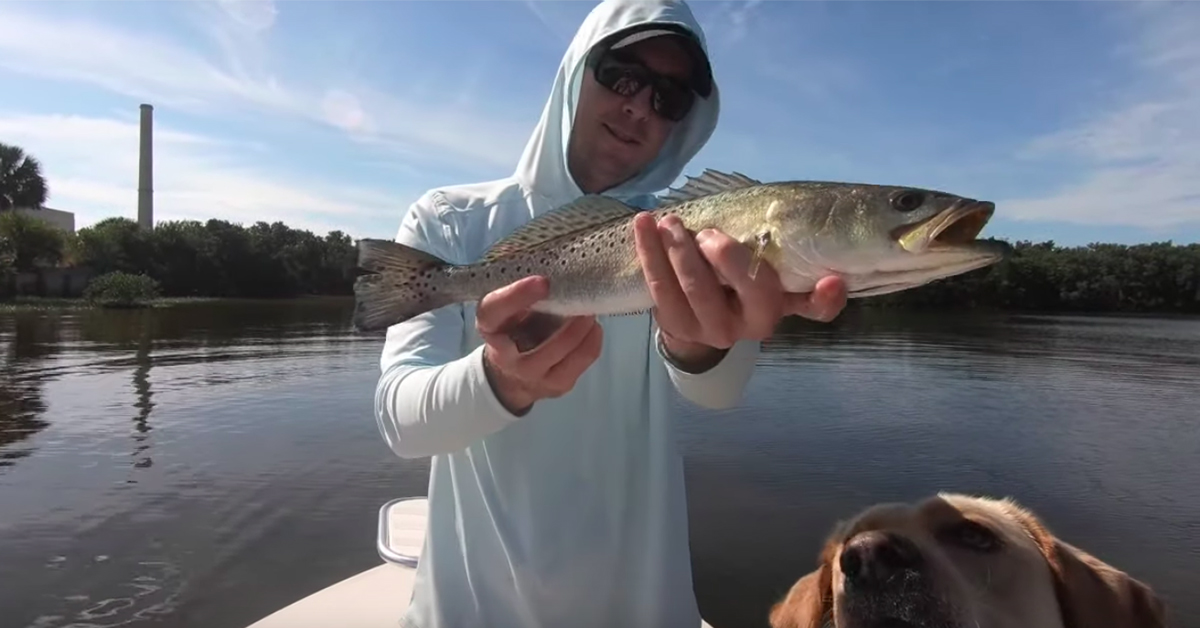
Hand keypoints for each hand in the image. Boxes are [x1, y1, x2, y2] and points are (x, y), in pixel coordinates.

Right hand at [475, 276, 603, 414]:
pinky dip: (592, 340)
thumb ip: (524, 294)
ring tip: (591, 312)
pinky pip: (582, 360)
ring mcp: (533, 376)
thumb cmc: (513, 328)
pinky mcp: (556, 385)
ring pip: (567, 352)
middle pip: (545, 344)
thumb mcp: (508, 309)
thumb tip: (557, 271)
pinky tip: (592, 328)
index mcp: (490, 329)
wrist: (509, 374)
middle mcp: (506, 358)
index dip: (516, 296)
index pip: (494, 312)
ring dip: (585, 329)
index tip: (542, 281)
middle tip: (584, 299)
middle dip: (570, 320)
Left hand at [632, 213, 846, 369]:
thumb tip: (828, 267)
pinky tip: (644, 225)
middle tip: (710, 231)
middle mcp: (750, 326)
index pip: (810, 308)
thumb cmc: (737, 283)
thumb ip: (791, 263)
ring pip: (697, 289)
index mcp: (778, 309)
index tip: (833, 281)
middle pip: (746, 292)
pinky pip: (659, 286)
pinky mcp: (675, 324)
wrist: (697, 319)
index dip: (824, 299)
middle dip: (727, 256)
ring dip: (680, 250)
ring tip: (670, 222)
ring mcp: (710, 329)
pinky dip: (650, 252)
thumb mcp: (766, 276)